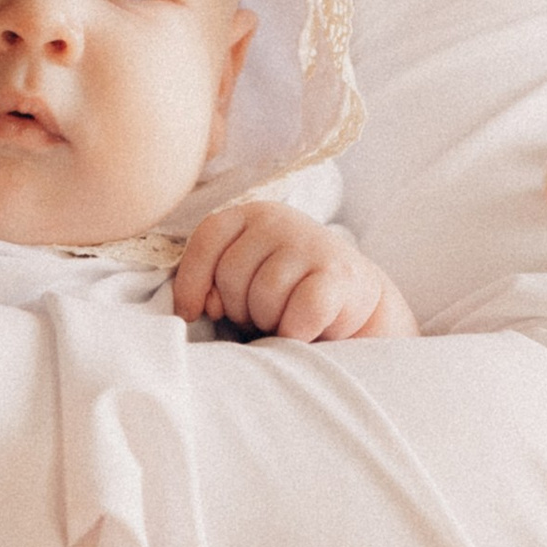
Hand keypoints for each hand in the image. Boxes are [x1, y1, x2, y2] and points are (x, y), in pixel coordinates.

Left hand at [173, 201, 417, 343]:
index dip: (193, 280)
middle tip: (262, 314)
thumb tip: (202, 305)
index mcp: (251, 214)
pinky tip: (307, 329)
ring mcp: (311, 244)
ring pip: (264, 296)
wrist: (353, 299)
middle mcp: (280, 220)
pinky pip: (299, 314)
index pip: (208, 238)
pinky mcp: (338, 275)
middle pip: (232, 274)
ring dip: (270, 321)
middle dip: (239, 308)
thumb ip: (215, 280)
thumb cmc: (286, 291)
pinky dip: (296, 332)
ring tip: (285, 317)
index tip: (194, 312)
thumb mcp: (244, 276)